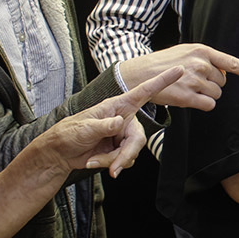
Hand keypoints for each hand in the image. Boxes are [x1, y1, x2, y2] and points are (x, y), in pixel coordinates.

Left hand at [34, 68, 181, 177]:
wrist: (60, 153)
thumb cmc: (68, 133)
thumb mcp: (84, 127)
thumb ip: (104, 125)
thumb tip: (119, 123)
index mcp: (117, 107)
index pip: (143, 92)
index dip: (161, 82)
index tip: (178, 71)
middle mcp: (123, 120)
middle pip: (138, 138)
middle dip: (126, 154)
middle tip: (114, 167)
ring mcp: (122, 136)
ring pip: (132, 152)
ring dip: (114, 161)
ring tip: (95, 160)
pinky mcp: (119, 150)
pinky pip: (125, 160)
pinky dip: (111, 164)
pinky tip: (97, 161)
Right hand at [118, 43, 238, 111]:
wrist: (140, 73)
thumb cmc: (164, 63)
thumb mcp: (186, 52)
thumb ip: (206, 59)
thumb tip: (222, 73)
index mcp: (202, 51)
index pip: (231, 63)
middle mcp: (200, 64)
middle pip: (222, 84)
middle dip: (211, 85)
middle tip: (193, 81)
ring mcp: (194, 80)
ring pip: (216, 96)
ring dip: (206, 96)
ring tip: (187, 88)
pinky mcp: (187, 96)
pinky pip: (208, 105)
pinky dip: (203, 105)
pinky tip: (190, 99)